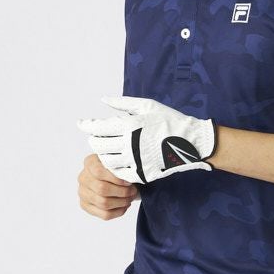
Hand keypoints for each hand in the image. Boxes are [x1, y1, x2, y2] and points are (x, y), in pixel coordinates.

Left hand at [77, 95, 215, 184]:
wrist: (191, 142)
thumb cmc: (169, 120)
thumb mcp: (147, 106)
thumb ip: (122, 103)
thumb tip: (103, 99)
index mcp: (130, 124)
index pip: (98, 127)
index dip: (87, 125)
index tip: (81, 124)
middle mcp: (130, 143)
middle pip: (99, 145)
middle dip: (94, 140)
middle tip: (95, 137)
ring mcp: (136, 160)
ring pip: (106, 161)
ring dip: (103, 155)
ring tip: (107, 149)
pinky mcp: (142, 173)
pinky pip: (119, 174)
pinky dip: (115, 168)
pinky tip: (117, 161)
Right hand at [77, 155, 139, 220]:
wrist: (111, 178)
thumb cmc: (117, 169)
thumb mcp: (119, 163)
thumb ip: (122, 167)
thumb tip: (129, 177)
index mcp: (90, 162)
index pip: (99, 172)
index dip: (116, 179)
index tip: (128, 182)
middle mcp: (83, 178)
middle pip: (102, 189)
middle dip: (122, 192)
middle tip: (133, 191)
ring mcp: (82, 193)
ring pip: (104, 203)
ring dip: (121, 202)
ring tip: (130, 198)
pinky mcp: (86, 206)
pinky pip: (104, 214)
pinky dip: (118, 211)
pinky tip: (124, 206)